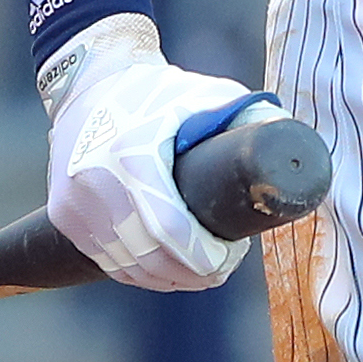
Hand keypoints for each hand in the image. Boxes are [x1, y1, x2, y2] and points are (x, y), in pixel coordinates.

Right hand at [40, 13, 258, 291]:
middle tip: (219, 268)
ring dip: (166, 278)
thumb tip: (298, 153)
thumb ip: (250, 118)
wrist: (90, 82)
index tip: (229, 258)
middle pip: (150, 257)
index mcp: (133, 153)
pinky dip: (138, 271)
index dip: (204, 258)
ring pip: (128, 266)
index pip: (171, 230)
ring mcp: (74, 203)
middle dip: (191, 274)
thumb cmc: (158, 90)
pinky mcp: (64, 215)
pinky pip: (107, 260)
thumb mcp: (207, 94)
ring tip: (197, 269)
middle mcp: (95, 182)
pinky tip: (164, 269)